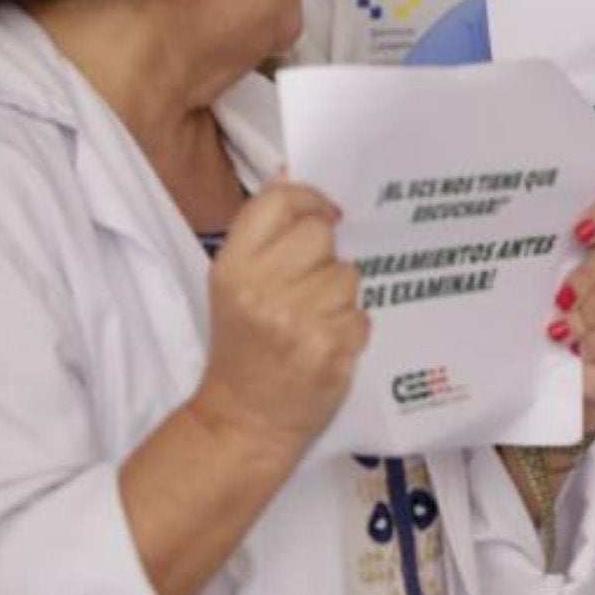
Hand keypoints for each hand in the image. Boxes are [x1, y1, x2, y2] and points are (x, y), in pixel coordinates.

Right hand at [194, 179, 369, 453]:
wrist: (242, 421)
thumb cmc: (245, 348)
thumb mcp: (236, 285)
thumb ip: (265, 234)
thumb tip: (292, 173)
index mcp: (233, 266)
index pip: (279, 201)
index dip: (310, 199)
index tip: (324, 213)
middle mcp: (261, 289)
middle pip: (322, 234)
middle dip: (324, 256)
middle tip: (307, 287)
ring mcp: (296, 320)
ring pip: (348, 275)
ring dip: (339, 297)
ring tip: (312, 322)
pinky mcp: (329, 349)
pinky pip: (362, 315)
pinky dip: (350, 330)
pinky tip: (324, 346)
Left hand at [548, 182, 594, 433]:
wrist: (565, 378)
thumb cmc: (557, 320)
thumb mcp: (549, 282)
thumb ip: (553, 257)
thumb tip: (530, 245)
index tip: (578, 233)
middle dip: (589, 274)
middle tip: (562, 299)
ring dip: (590, 313)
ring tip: (564, 331)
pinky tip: (583, 348)